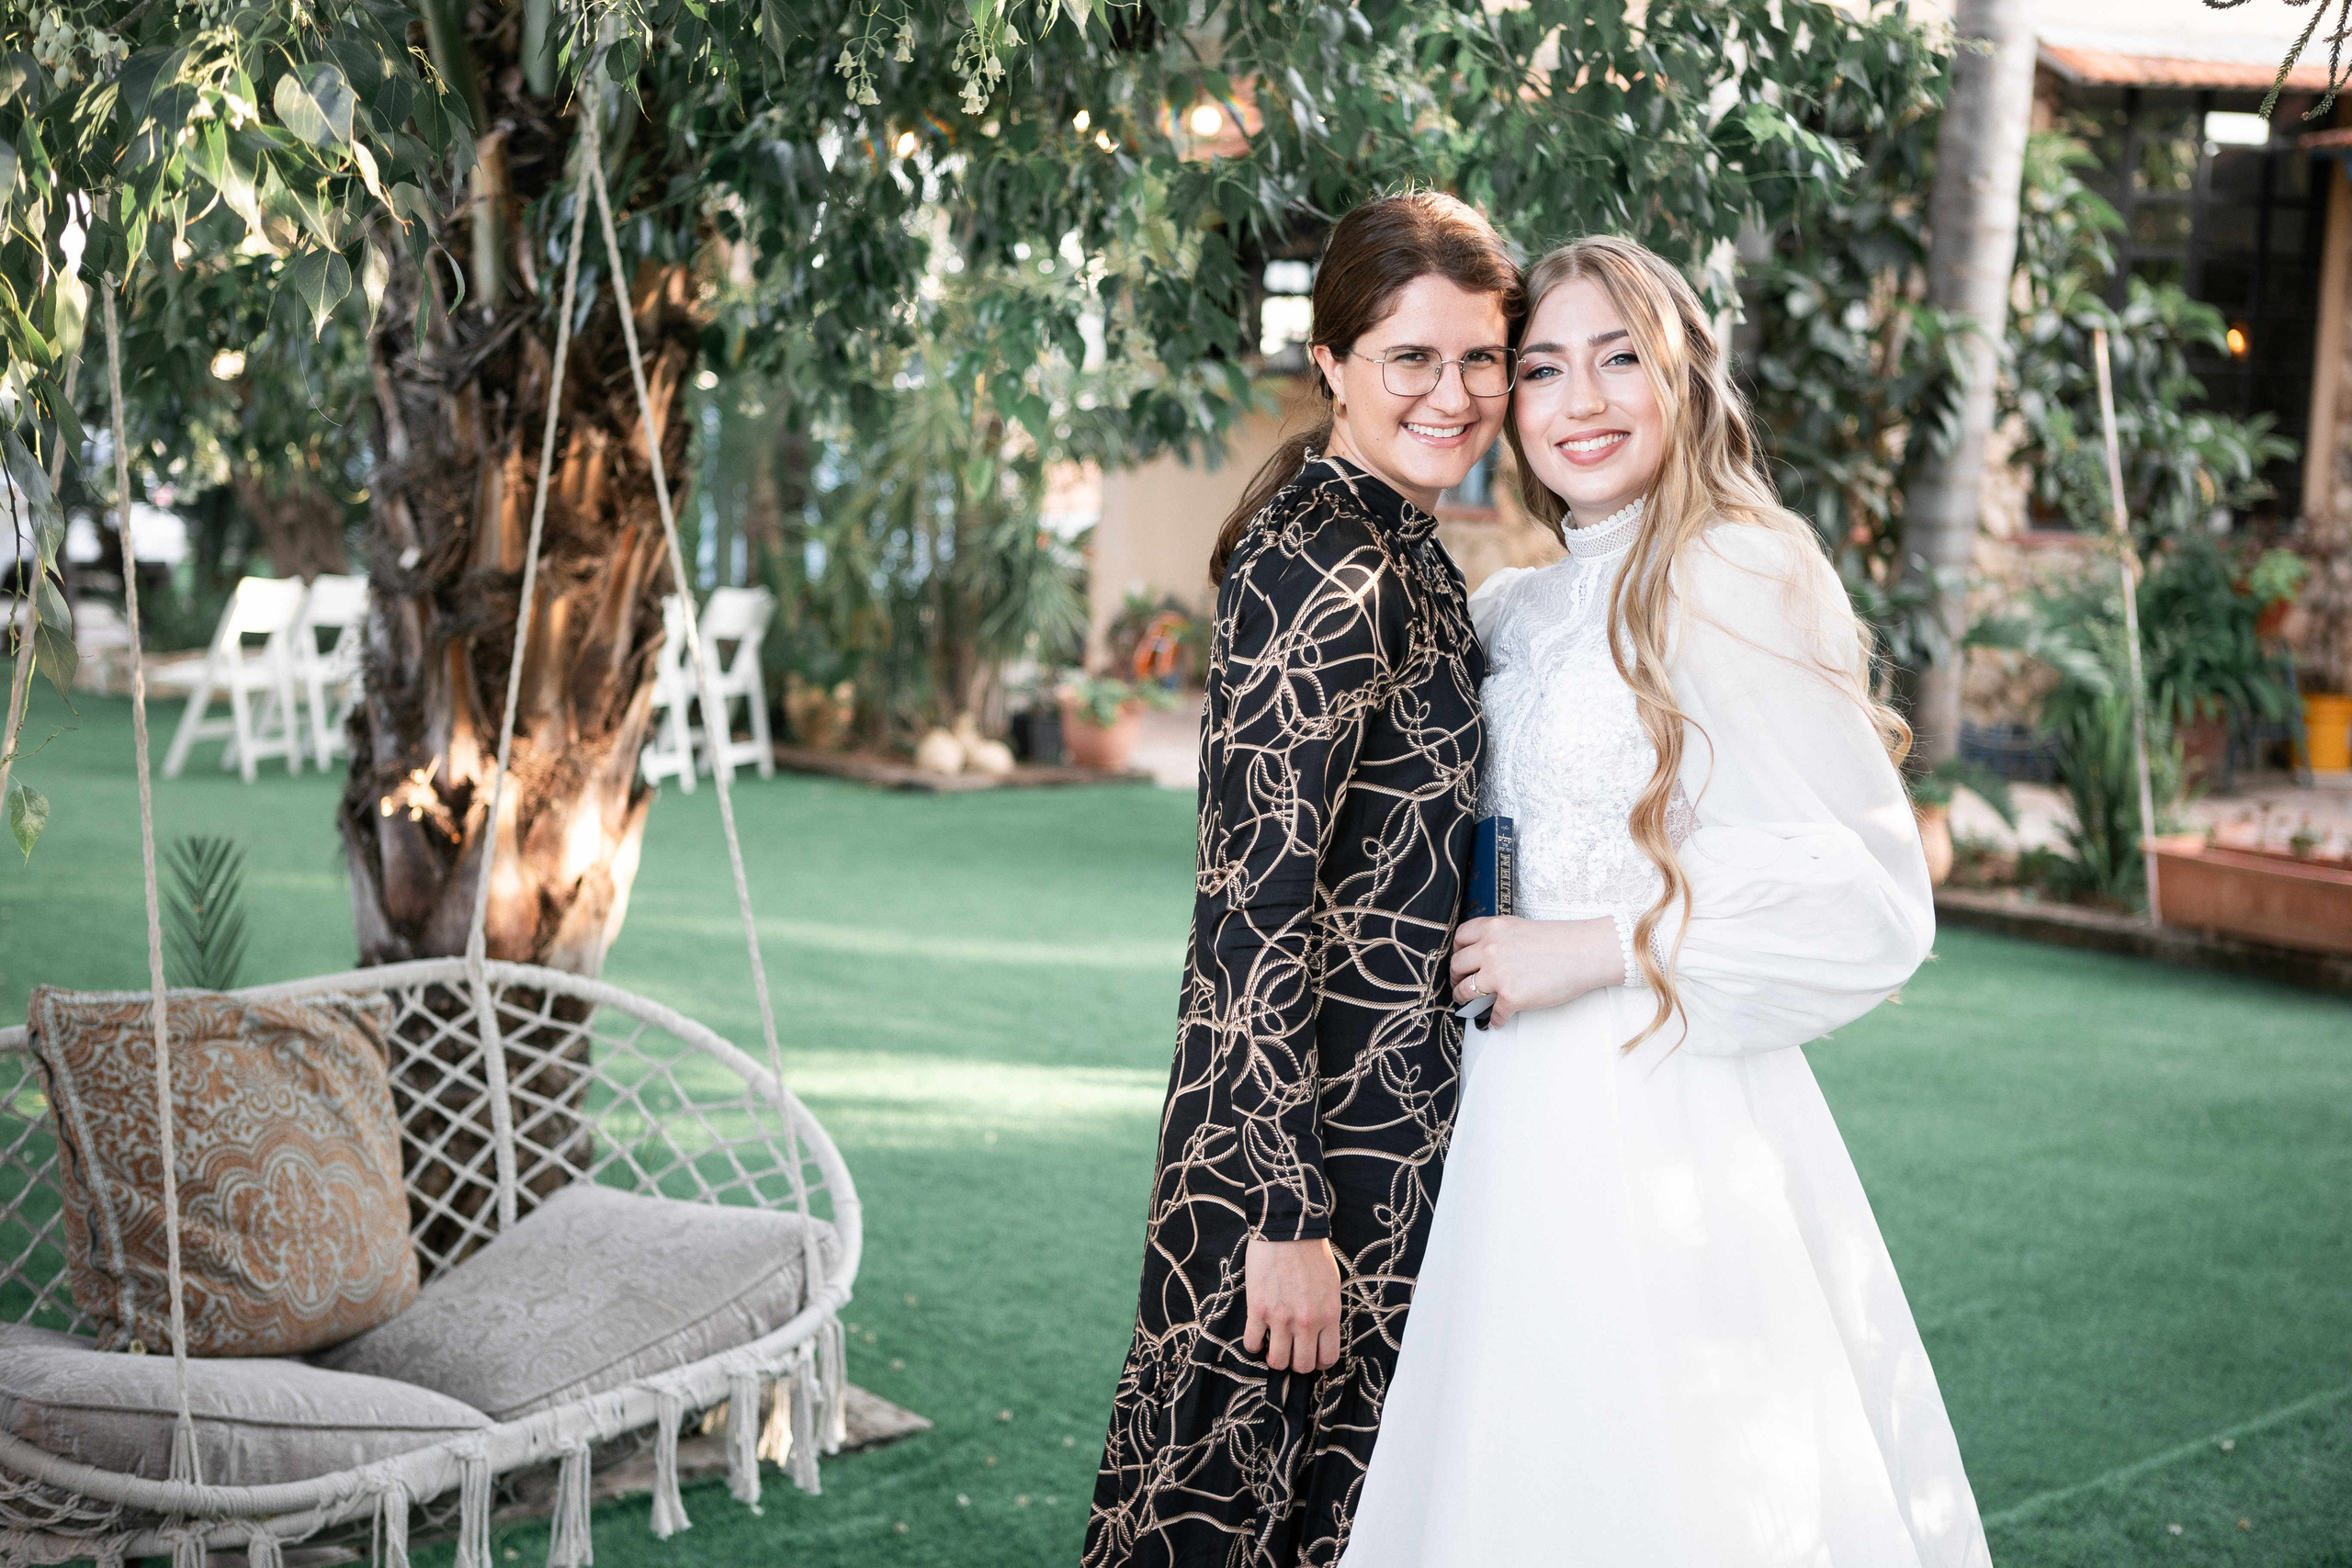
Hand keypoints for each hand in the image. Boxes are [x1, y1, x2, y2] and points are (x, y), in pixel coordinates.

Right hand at [1243, 1236, 1341, 1373]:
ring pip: (1277, 1361)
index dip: (1319, 1363)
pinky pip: (1252, 1343)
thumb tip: (1320, 1332)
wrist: (1287, 1230)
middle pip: (1302, 1366)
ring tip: (1272, 1346)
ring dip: (1274, 1358)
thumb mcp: (1332, 1285)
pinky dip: (1253, 1344)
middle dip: (1296, 1363)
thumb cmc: (1311, 1253)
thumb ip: (1327, 1312)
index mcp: (1329, 1315)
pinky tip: (1257, 1334)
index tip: (1311, 1356)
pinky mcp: (1257, 1310)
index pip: (1327, 1358)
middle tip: (1291, 1352)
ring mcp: (1281, 1319)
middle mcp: (1307, 1322)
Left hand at [1450, 915, 1623, 1026]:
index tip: (1459, 961)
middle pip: (1457, 966)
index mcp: (1492, 929)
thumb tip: (1482, 955)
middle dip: (1456, 978)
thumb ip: (1498, 938)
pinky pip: (1494, 1014)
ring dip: (1464, 999)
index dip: (1456, 952)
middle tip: (1460, 984)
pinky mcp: (1510, 997)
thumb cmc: (1560, 941)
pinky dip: (1495, 1020)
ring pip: (1465, 991)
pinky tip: (1498, 1020)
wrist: (1584, 953)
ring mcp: (1498, 974)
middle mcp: (1489, 949)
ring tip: (1469, 1003)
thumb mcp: (1519, 927)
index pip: (1459, 938)